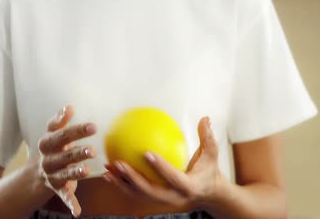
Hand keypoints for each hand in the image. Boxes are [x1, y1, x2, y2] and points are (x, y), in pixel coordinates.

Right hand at [37, 105, 96, 216]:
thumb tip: (68, 106)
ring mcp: (52, 175)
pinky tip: (77, 212)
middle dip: (77, 152)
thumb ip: (59, 121)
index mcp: (47, 143)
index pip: (60, 134)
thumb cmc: (52, 148)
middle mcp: (48, 159)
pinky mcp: (57, 189)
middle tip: (92, 150)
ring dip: (75, 173)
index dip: (75, 130)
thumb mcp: (52, 134)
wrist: (34, 174)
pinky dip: (71, 204)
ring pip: (64, 174)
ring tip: (86, 171)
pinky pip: (64, 196)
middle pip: (63, 155)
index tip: (93, 126)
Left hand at [102, 116, 233, 207]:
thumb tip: (205, 118)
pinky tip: (109, 172)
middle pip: (150, 191)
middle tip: (120, 164)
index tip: (147, 152)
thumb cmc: (208, 170)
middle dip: (133, 179)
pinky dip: (121, 183)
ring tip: (108, 169)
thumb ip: (207, 137)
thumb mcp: (212, 155)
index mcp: (188, 187)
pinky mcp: (154, 200)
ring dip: (121, 183)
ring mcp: (162, 201)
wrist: (206, 194)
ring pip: (138, 195)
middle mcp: (173, 197)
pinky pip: (135, 193)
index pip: (173, 177)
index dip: (160, 167)